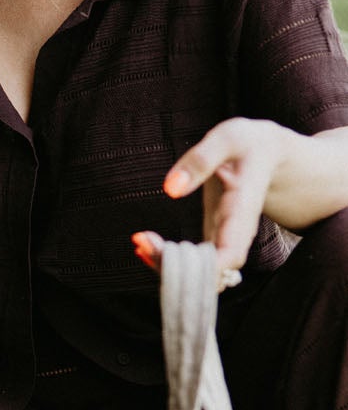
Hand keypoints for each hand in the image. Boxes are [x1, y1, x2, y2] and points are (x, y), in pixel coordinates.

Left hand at [131, 117, 285, 285]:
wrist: (270, 153)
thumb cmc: (249, 143)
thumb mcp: (229, 138)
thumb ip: (201, 159)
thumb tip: (170, 188)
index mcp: (243, 209)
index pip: (231, 254)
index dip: (204, 268)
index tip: (170, 257)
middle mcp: (236, 233)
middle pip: (212, 272)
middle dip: (174, 268)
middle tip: (141, 243)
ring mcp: (226, 238)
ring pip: (201, 271)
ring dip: (167, 266)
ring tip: (140, 243)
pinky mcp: (214, 236)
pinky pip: (193, 261)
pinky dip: (167, 258)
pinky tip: (143, 245)